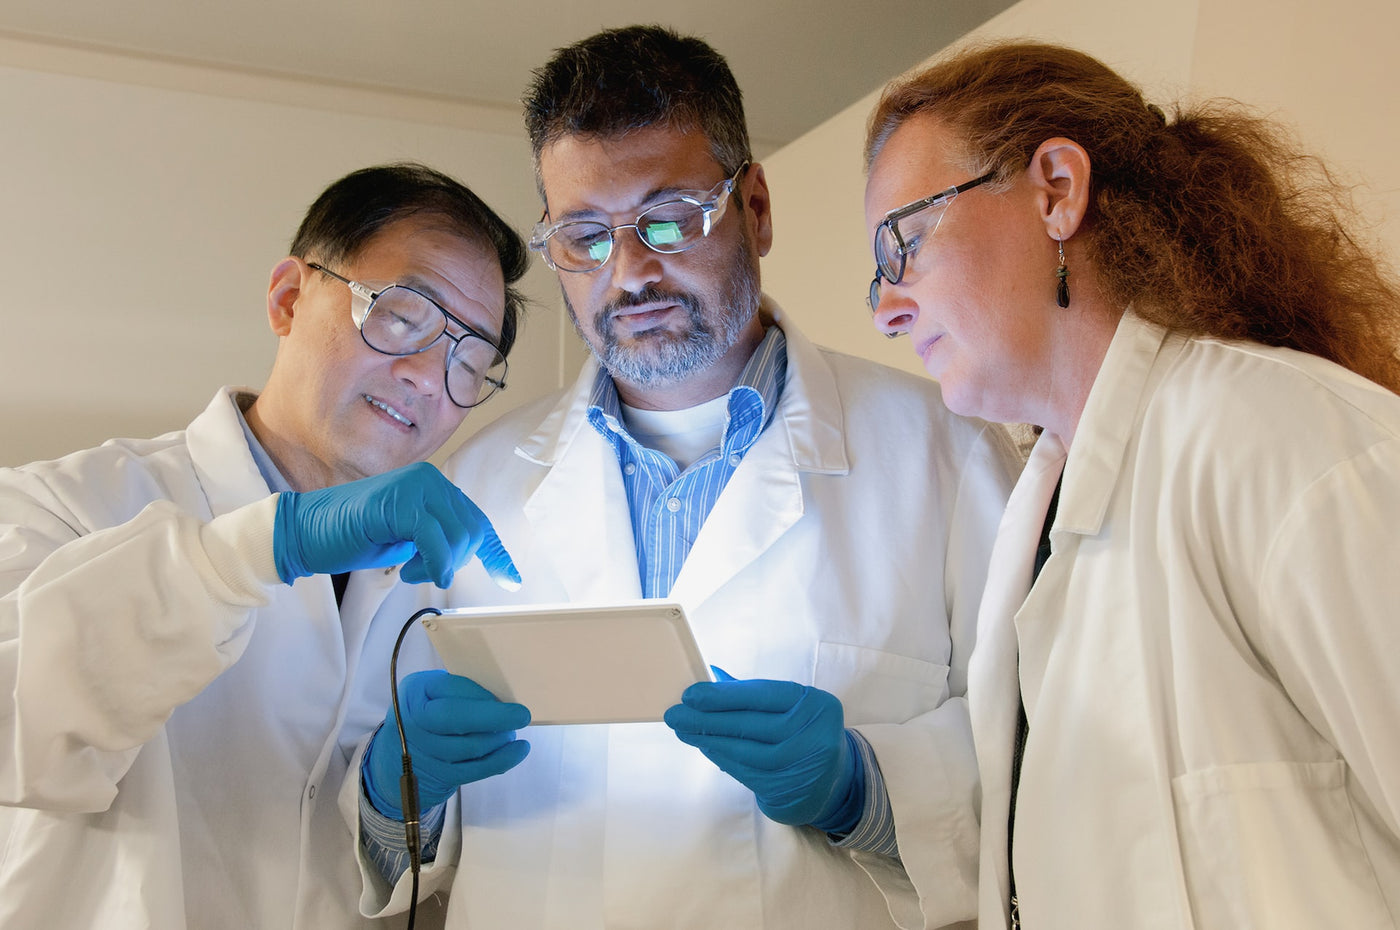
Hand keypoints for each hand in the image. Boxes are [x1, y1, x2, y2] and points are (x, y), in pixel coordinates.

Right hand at [272, 461, 519, 588]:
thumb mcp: (407, 539)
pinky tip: (415, 573)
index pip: (477, 520)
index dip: (496, 552)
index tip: (510, 579)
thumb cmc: (353, 537)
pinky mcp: (398, 503)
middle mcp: (429, 480)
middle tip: (423, 572)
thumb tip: (465, 553)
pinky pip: (435, 540)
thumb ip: (437, 538)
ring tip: (409, 570)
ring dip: (439, 564)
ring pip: (458, 536)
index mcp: (433, 486)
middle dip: (456, 561)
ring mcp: (414, 487)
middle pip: (473, 530)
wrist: (304, 532)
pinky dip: (434, 563)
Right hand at [364, 670, 530, 817]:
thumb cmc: (428, 715)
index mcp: (414, 691)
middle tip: (522, 716)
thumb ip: (460, 691)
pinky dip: (499, 761)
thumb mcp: (433, 694)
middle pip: (453, 718)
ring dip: (498, 740)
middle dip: (493, 717)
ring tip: (512, 732)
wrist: (397, 757)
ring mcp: (422, 751)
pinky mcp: (436, 775)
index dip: (480, 694)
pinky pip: (473, 770)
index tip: (505, 696)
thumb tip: (504, 696)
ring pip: (468, 746)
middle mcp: (412, 720)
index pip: (449, 688)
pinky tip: (516, 751)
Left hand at [664, 674, 863, 831]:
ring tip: (683, 731)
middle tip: (675, 715)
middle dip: (707, 719)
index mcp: (815, 704)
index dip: (724, 696)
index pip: (762, 695)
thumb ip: (755, 693)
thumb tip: (712, 676)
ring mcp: (802, 766)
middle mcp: (814, 735)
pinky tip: (704, 747)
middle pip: (750, 724)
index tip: (691, 695)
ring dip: (708, 740)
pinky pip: (745, 772)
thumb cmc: (804, 733)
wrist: (834, 783)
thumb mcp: (792, 707)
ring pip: (744, 751)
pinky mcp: (788, 790)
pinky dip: (721, 758)